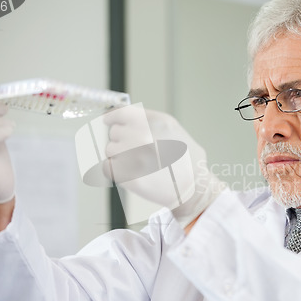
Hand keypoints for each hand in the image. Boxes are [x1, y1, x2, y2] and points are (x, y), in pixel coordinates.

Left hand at [103, 105, 224, 227]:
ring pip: (110, 149)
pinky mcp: (127, 175)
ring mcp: (133, 155)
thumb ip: (150, 120)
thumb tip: (124, 115)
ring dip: (119, 155)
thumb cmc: (187, 161)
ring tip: (137, 163)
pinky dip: (113, 169)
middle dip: (122, 140)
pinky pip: (107, 166)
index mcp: (155, 122)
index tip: (108, 120)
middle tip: (136, 151)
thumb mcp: (175, 130)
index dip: (113, 117)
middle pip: (115, 132)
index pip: (121, 113)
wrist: (193, 188)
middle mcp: (142, 135)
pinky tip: (128, 172)